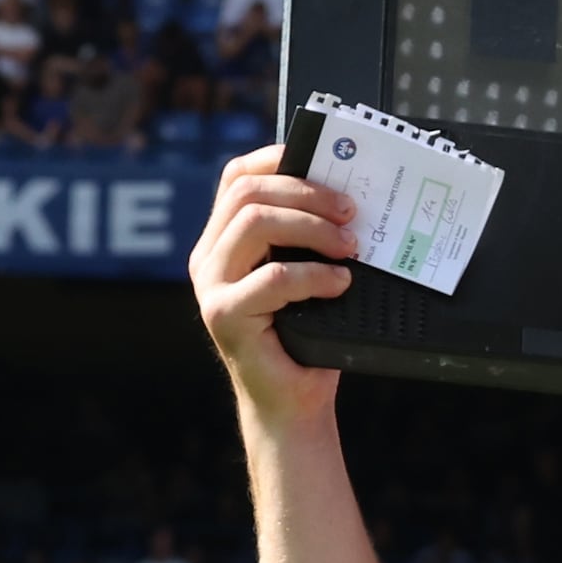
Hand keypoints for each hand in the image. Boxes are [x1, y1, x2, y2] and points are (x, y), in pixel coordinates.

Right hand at [189, 145, 357, 421]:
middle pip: (248, 194)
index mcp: (225, 239)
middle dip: (306, 193)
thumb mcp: (309, 274)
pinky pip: (272, 278)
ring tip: (350, 248)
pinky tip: (341, 283)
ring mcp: (211, 286)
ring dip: (311, 228)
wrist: (294, 403)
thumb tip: (351, 193)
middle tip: (351, 212)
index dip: (277, 159)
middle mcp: (209, 257)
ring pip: (253, 224)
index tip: (325, 161)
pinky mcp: (224, 315)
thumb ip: (310, 236)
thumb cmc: (308, 336)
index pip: (238, 178)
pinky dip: (314, 275)